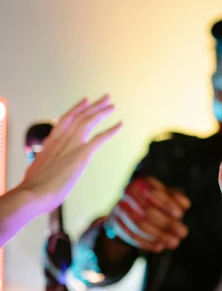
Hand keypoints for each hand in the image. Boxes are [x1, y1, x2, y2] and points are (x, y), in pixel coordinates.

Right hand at [19, 96, 120, 214]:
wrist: (34, 193)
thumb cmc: (33, 188)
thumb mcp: (35, 171)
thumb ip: (40, 167)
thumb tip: (37, 172)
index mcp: (50, 142)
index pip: (65, 119)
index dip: (76, 109)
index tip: (85, 101)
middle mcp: (61, 138)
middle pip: (80, 116)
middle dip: (94, 105)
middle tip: (106, 98)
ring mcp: (71, 144)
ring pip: (89, 121)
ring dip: (102, 111)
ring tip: (112, 105)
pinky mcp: (82, 154)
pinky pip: (100, 138)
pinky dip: (111, 130)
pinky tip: (120, 124)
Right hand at [106, 176, 190, 252]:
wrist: (130, 207)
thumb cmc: (154, 200)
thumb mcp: (166, 194)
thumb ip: (176, 197)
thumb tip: (185, 204)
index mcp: (141, 183)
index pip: (152, 192)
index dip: (166, 204)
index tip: (180, 214)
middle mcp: (127, 194)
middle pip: (147, 211)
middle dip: (167, 223)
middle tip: (183, 232)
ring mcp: (119, 210)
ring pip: (139, 225)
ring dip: (159, 236)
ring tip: (174, 242)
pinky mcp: (116, 224)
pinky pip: (131, 236)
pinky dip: (147, 243)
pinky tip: (160, 246)